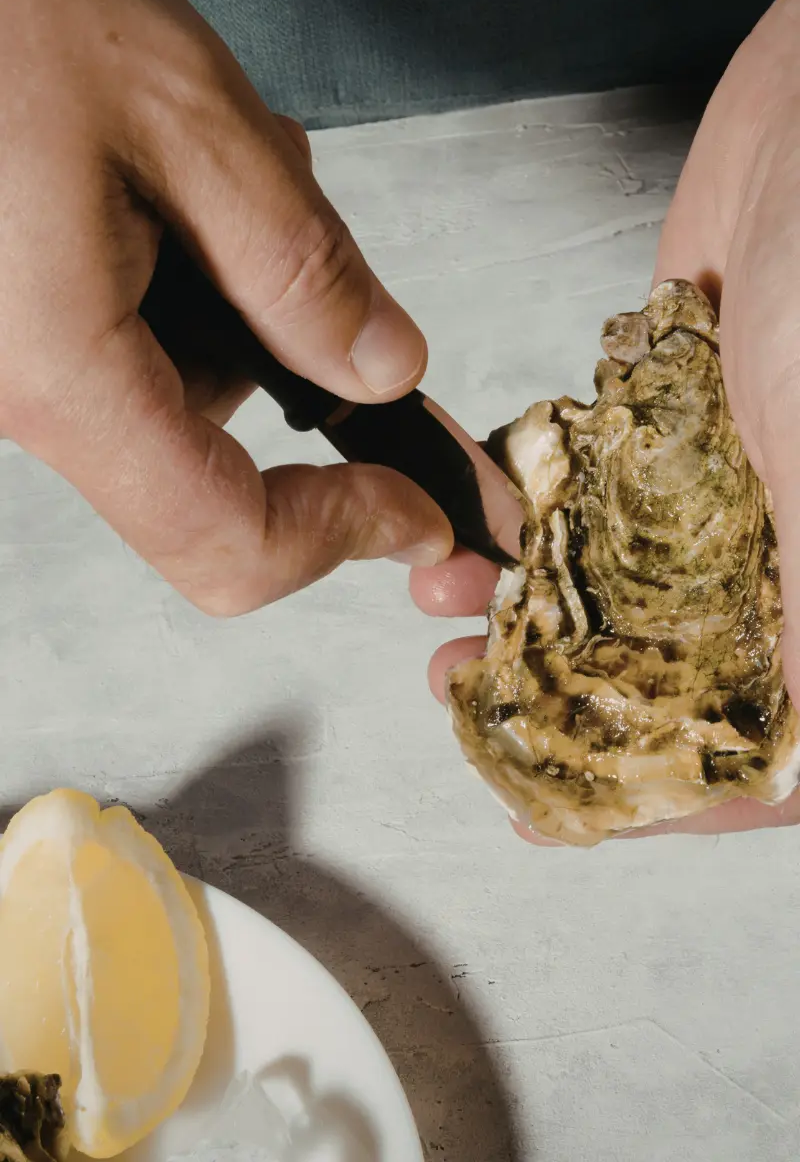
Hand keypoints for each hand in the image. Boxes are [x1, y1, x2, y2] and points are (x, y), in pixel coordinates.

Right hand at [0, 0, 451, 614]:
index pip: (230, 538)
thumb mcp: (185, 117)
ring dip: (253, 318)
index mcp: (64, 370)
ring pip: (185, 412)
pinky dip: (202, 290)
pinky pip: (142, 361)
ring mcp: (23, 369)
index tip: (422, 513)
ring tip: (241, 187)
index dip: (345, 537)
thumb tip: (382, 368)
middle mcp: (30, 395)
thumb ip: (300, 266)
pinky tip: (192, 191)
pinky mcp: (28, 332)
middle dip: (303, 402)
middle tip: (353, 310)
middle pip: (214, 490)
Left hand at [411, 0, 799, 840]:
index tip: (547, 805)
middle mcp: (776, 547)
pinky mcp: (663, 414)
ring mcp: (715, 484)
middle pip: (663, 673)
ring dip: (517, 602)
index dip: (663, 799)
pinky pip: (582, 492)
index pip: (763, 746)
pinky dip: (520, 515)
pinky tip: (471, 522)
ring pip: (607, 584)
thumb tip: (786, 761)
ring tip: (440, 595)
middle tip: (465, 687)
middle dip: (551, 690)